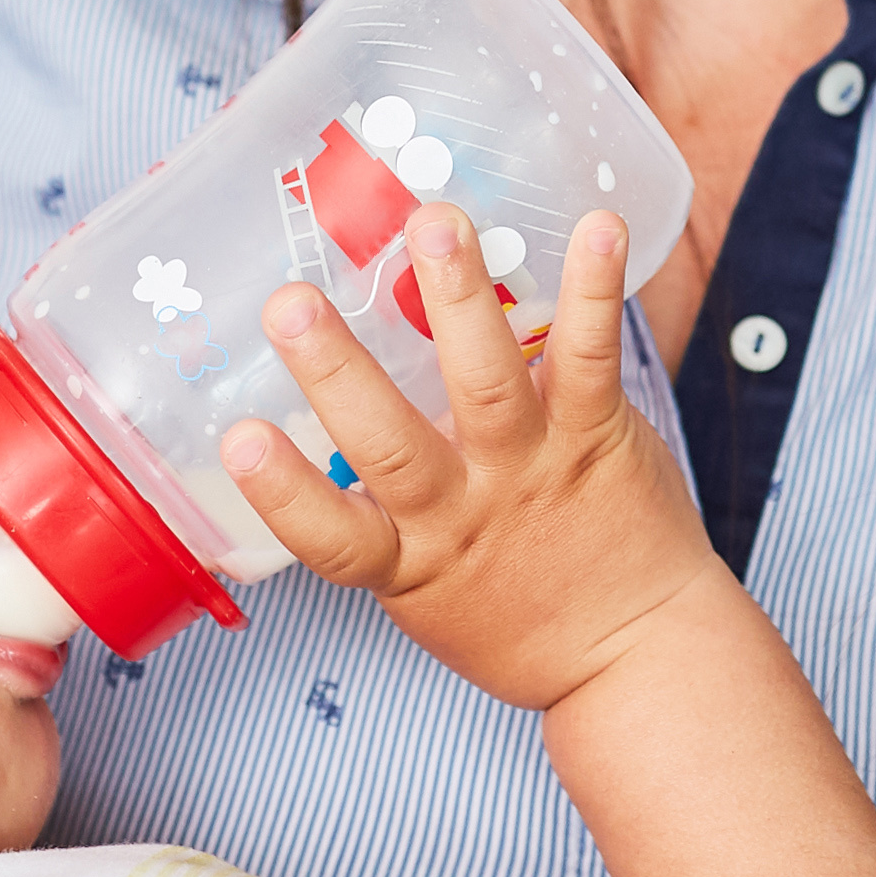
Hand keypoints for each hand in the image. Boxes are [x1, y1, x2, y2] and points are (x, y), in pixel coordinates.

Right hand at [221, 203, 710, 711]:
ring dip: (457, 298)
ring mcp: (531, 470)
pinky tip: (597, 229)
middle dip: (337, 371)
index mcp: (406, 558)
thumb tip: (322, 410)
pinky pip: (591, 359)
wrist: (636, 652)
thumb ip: (379, 510)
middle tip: (289, 303)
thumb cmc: (518, 614)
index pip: (329, 536)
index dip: (281, 490)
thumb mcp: (425, 586)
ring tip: (432, 224)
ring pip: (487, 384)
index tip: (238, 438)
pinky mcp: (596, 437)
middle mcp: (463, 513)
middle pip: (393, 445)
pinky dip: (593, 291)